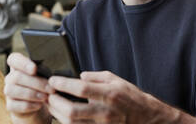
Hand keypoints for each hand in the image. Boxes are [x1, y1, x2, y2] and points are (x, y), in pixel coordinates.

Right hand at [4, 53, 52, 123]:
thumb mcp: (46, 76)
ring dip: (32, 94)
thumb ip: (46, 71)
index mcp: (19, 66)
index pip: (13, 59)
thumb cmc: (44, 85)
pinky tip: (39, 105)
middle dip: (36, 83)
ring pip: (13, 90)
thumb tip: (54, 73)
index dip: (22, 63)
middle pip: (16, 76)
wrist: (40, 105)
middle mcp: (11, 77)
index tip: (34, 69)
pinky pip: (14, 105)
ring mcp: (8, 91)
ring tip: (46, 97)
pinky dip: (28, 105)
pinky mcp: (10, 105)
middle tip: (51, 89)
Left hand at [47, 71, 179, 123]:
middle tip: (49, 94)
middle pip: (72, 111)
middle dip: (56, 103)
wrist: (146, 118)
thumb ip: (96, 77)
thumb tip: (79, 76)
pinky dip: (67, 123)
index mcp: (109, 94)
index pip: (81, 89)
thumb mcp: (116, 80)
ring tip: (52, 104)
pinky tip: (62, 116)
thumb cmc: (130, 97)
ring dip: (58, 114)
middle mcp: (105, 112)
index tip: (53, 80)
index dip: (63, 84)